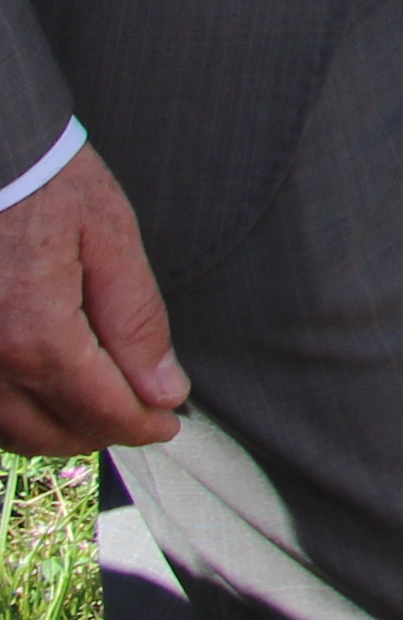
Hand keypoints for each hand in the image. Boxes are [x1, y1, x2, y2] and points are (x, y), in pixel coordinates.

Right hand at [0, 146, 180, 456]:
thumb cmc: (47, 187)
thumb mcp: (112, 240)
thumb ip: (137, 321)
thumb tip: (163, 389)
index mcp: (35, 336)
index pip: (99, 410)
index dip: (142, 425)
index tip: (169, 424)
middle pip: (52, 432)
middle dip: (104, 433)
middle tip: (144, 418)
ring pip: (11, 431)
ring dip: (59, 433)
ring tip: (102, 412)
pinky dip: (18, 417)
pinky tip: (49, 396)